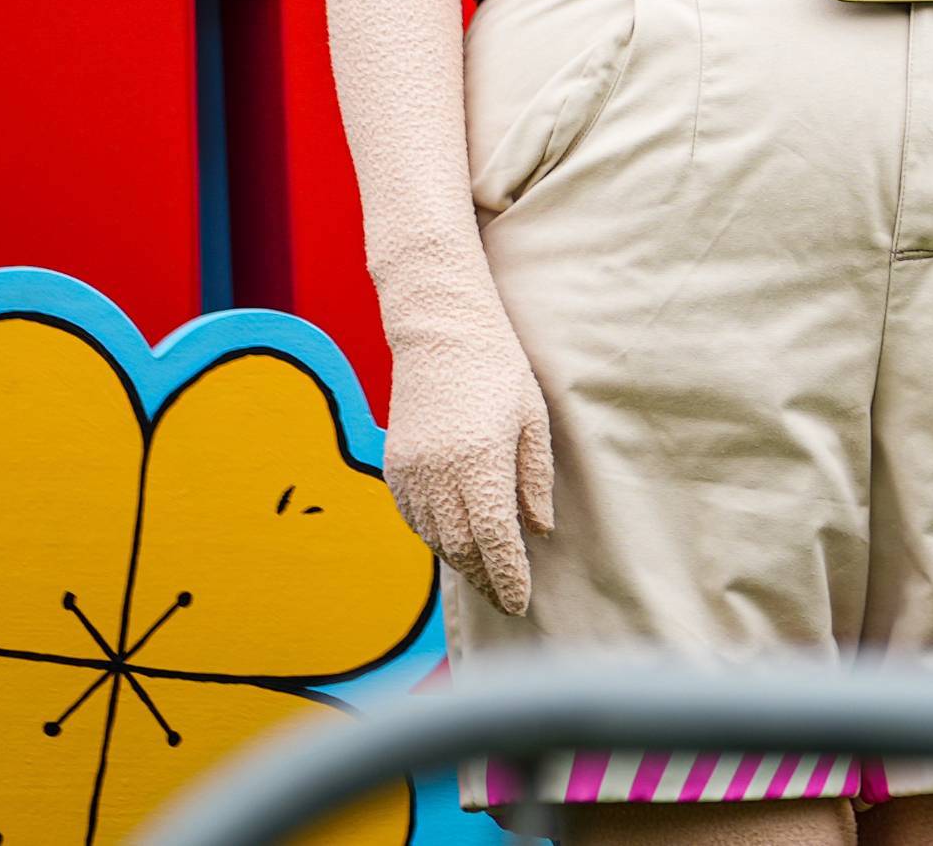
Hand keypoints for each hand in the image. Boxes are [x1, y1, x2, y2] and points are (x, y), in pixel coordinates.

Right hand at [379, 308, 555, 617]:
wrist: (440, 331)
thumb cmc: (498, 370)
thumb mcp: (532, 420)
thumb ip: (534, 479)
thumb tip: (538, 531)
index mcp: (479, 460)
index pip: (493, 538)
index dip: (507, 575)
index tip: (521, 602)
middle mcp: (438, 472)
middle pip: (461, 547)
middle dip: (484, 578)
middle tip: (506, 600)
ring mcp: (410, 471)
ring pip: (434, 538)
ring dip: (460, 563)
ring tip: (485, 579)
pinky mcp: (394, 465)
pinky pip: (413, 519)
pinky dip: (435, 539)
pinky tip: (455, 545)